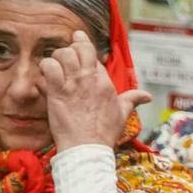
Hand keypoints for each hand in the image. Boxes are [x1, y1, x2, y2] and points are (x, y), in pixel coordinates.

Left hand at [38, 30, 148, 150]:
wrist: (88, 148)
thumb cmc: (104, 133)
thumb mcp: (122, 113)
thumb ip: (133, 100)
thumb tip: (147, 97)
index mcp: (104, 82)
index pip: (93, 54)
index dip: (83, 48)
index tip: (77, 44)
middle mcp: (89, 79)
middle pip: (79, 48)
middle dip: (70, 49)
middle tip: (64, 59)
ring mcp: (73, 84)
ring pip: (63, 54)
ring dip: (56, 58)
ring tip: (54, 69)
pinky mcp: (57, 91)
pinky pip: (49, 66)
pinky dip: (45, 68)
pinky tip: (45, 78)